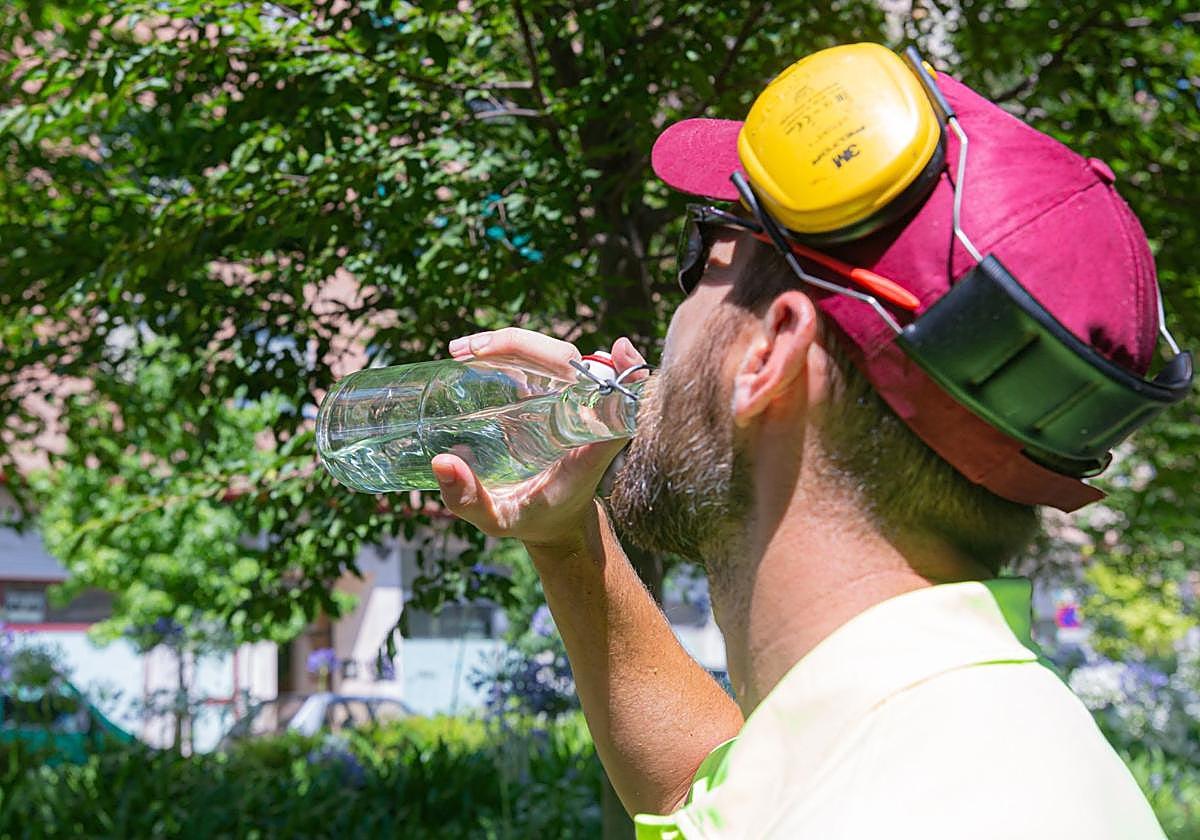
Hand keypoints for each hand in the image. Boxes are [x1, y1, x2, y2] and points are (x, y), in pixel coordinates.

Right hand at [432, 328, 646, 549]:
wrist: (553, 521)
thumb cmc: (535, 519)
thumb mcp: (500, 521)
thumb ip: (471, 501)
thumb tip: (442, 462)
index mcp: (586, 446)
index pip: (617, 401)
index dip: (626, 372)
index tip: (617, 348)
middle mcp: (580, 416)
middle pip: (566, 360)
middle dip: (520, 343)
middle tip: (470, 351)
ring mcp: (564, 402)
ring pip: (549, 354)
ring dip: (508, 341)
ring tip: (461, 350)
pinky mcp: (548, 398)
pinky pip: (535, 363)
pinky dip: (507, 349)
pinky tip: (471, 355)